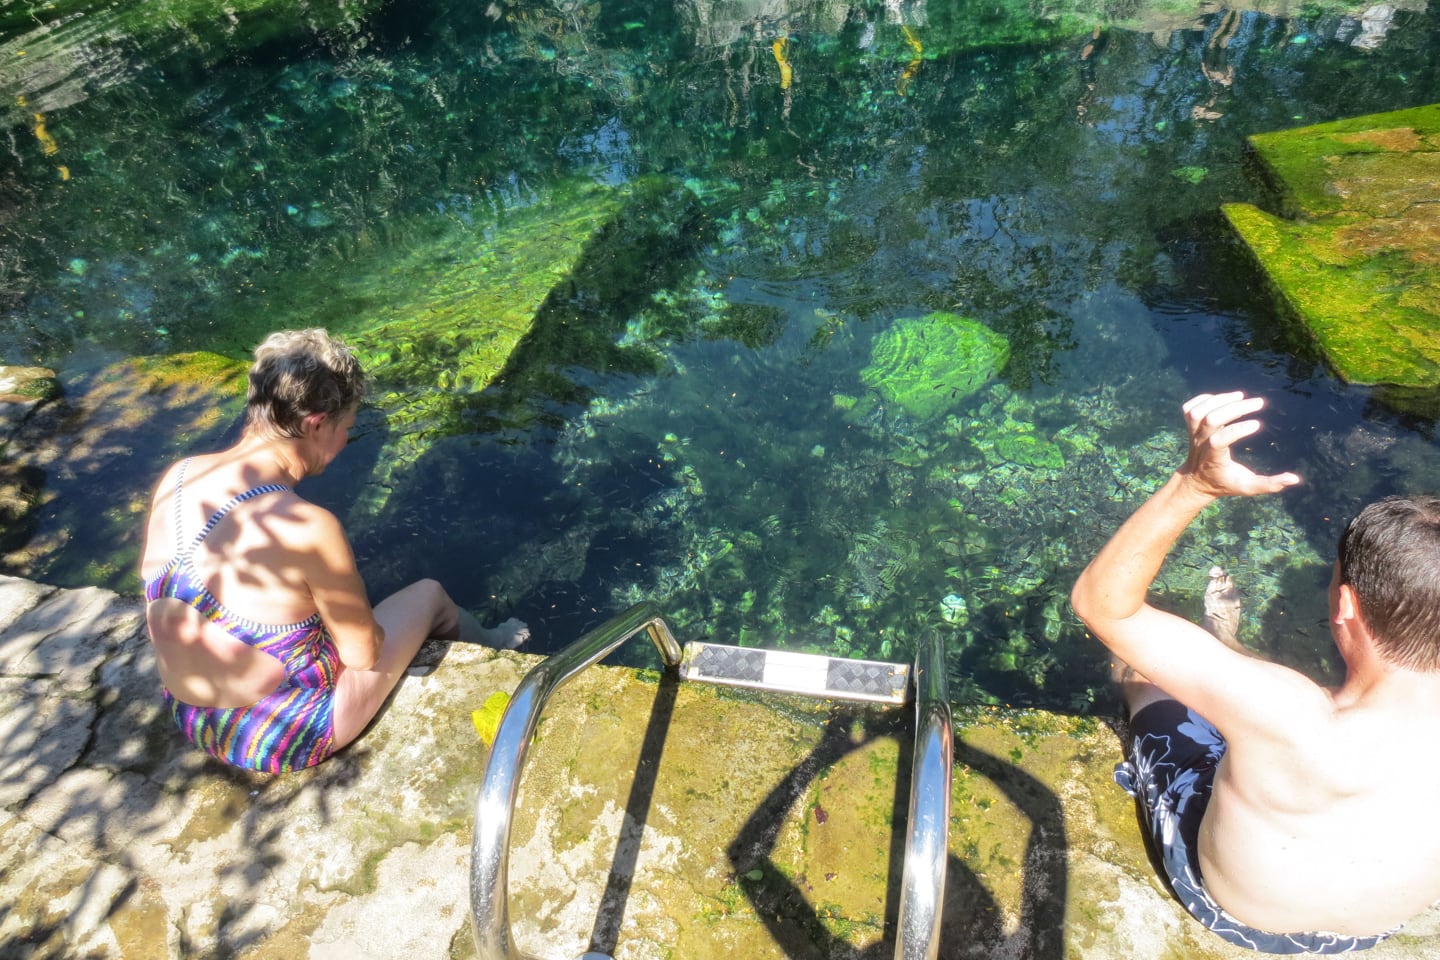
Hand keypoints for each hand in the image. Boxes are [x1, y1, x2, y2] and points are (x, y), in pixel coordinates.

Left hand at [1179, 391, 1301, 497]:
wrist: (1196, 481)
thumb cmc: (1224, 483)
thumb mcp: (1248, 487)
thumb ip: (1270, 484)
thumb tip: (1295, 479)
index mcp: (1213, 459)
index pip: (1219, 440)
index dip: (1237, 430)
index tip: (1258, 424)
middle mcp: (1200, 444)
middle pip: (1211, 420)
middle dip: (1234, 409)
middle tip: (1259, 403)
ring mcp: (1193, 434)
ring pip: (1199, 412)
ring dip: (1220, 400)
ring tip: (1241, 396)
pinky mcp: (1190, 427)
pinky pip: (1190, 408)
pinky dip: (1204, 399)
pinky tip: (1223, 398)